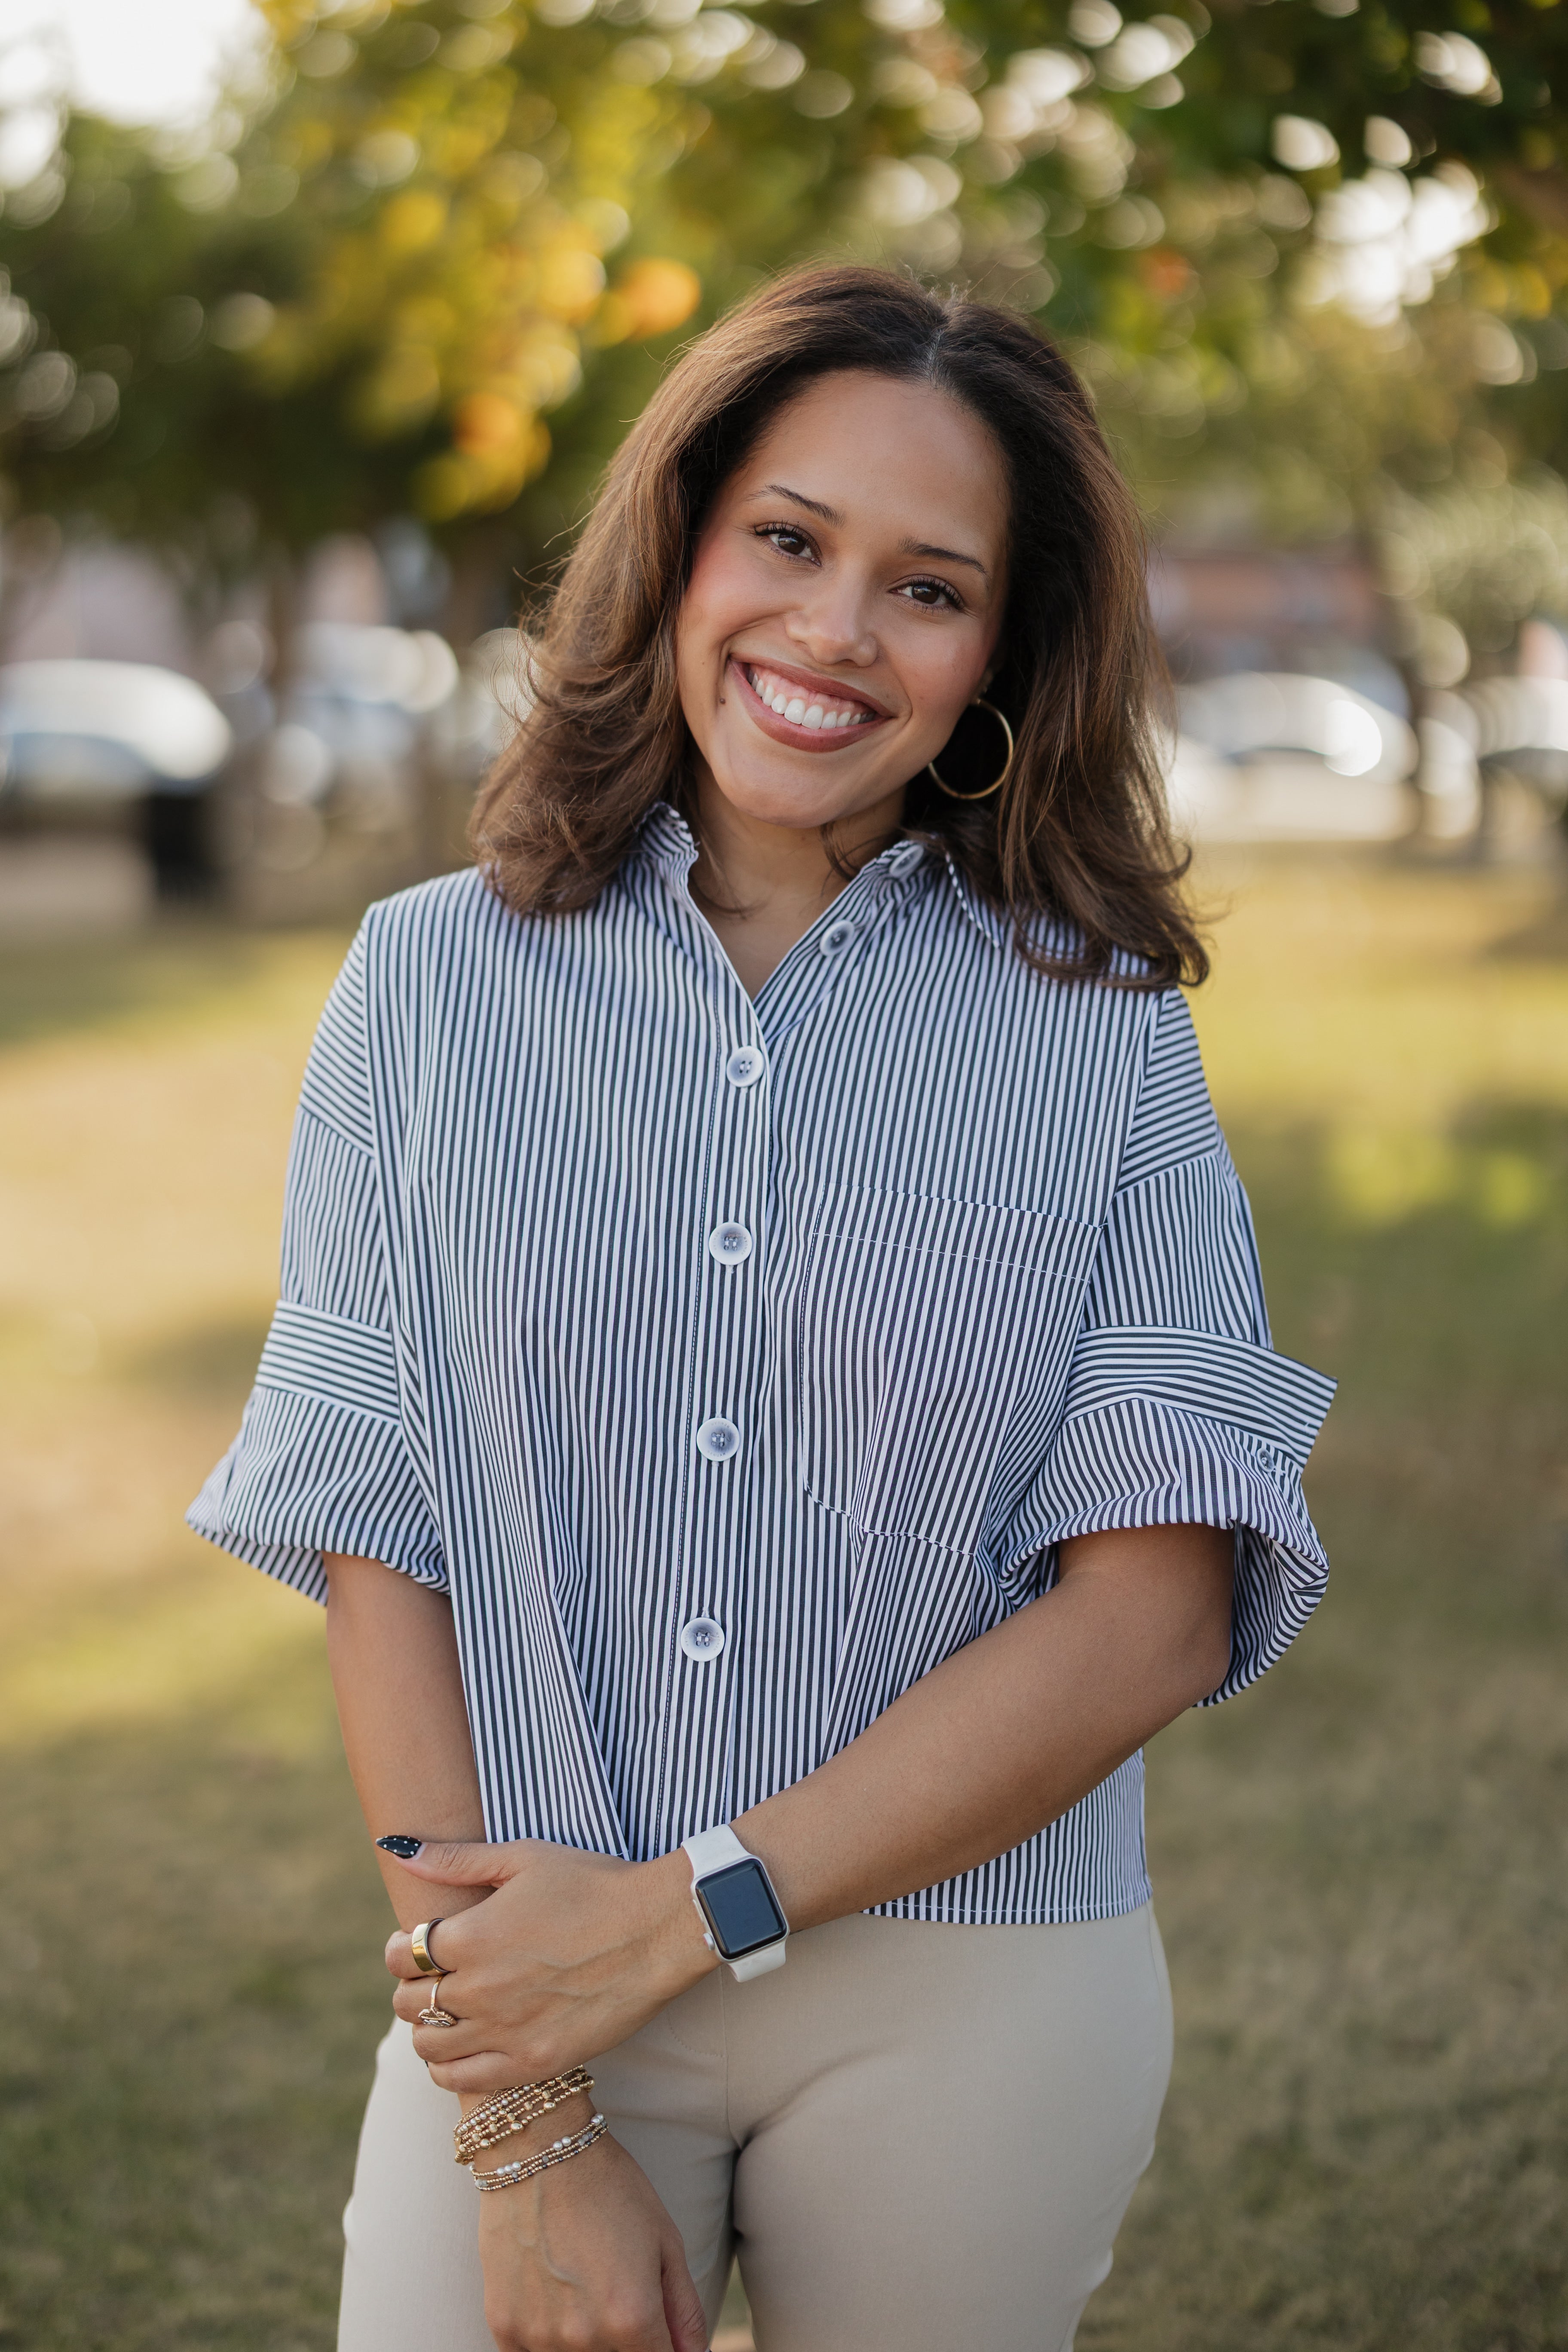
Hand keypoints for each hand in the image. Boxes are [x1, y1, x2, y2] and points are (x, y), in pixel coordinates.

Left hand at [384, 1838, 712, 2091]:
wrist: (655, 1930)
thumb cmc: (592, 1884)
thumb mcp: (523, 1858)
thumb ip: (456, 1860)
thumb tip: (399, 1851)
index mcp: (472, 1936)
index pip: (403, 1954)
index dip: (402, 1947)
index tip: (417, 1942)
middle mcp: (480, 1989)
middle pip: (410, 2002)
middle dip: (412, 1986)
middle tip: (434, 1976)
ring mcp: (506, 2031)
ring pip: (429, 2045)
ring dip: (428, 2028)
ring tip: (449, 2011)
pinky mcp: (534, 2062)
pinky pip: (464, 2081)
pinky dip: (449, 2069)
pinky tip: (462, 2049)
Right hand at [476, 2128, 708, 2351]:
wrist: (539, 2149)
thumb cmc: (610, 2187)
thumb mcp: (664, 2241)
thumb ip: (684, 2311)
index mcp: (632, 2319)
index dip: (662, 2351)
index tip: (654, 2331)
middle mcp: (584, 2338)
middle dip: (624, 2341)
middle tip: (613, 2289)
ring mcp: (539, 2336)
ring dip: (584, 2338)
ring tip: (582, 2282)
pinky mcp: (503, 2326)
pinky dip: (547, 2337)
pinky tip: (551, 2295)